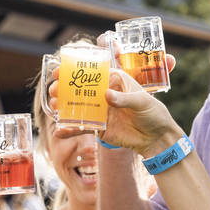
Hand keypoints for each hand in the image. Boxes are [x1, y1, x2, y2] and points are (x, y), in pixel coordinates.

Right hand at [52, 52, 181, 157]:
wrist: (157, 139)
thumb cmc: (154, 114)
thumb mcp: (143, 102)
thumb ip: (125, 99)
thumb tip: (107, 95)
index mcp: (115, 81)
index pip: (93, 72)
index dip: (76, 70)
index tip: (60, 71)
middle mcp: (105, 94)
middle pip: (81, 89)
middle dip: (65, 88)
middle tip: (53, 90)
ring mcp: (101, 111)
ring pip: (78, 107)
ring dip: (63, 106)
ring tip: (53, 106)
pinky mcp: (99, 128)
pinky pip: (82, 127)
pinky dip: (70, 130)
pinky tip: (59, 131)